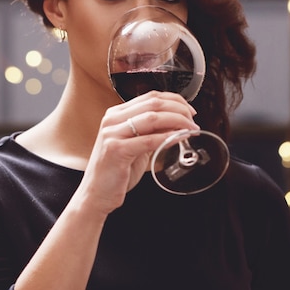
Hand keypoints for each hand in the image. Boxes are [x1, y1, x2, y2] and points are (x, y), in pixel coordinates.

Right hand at [80, 90, 198, 213]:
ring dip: (177, 121)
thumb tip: (178, 123)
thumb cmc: (117, 171)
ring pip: (152, 117)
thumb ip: (152, 132)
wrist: (96, 194)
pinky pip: (149, 139)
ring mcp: (112, 133)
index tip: (189, 109)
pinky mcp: (116, 150)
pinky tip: (178, 139)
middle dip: (179, 109)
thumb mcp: (135, 145)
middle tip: (193, 119)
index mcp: (116, 114)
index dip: (174, 100)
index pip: (150, 96)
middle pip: (153, 103)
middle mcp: (112, 119)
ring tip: (191, 129)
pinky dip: (167, 137)